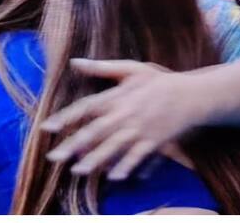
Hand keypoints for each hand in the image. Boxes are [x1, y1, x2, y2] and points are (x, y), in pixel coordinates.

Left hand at [40, 58, 210, 179]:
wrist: (191, 94)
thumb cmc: (158, 81)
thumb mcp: (130, 68)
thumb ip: (101, 67)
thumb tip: (74, 62)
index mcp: (117, 96)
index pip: (86, 107)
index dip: (65, 117)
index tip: (47, 127)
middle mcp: (126, 114)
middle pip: (95, 131)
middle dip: (74, 145)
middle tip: (55, 157)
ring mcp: (141, 129)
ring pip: (114, 147)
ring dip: (95, 160)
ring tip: (78, 171)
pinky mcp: (156, 141)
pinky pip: (139, 157)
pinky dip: (127, 166)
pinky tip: (114, 177)